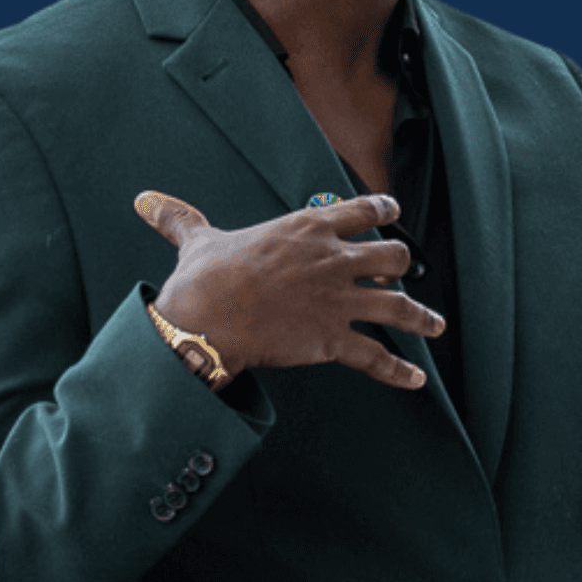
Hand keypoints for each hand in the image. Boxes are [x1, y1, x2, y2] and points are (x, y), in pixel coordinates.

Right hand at [134, 190, 445, 389]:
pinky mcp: (334, 339)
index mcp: (308, 227)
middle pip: (392, 254)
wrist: (209, 317)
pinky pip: (377, 357)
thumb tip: (146, 201)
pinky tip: (415, 379)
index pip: (361, 209)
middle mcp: (334, 259)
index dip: (382, 208)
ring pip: (398, 306)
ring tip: (435, 325)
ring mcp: (339, 300)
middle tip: (400, 275)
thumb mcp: (199, 240)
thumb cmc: (207, 278)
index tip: (392, 210)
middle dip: (400, 265)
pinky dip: (399, 370)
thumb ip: (181, 219)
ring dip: (420, 317)